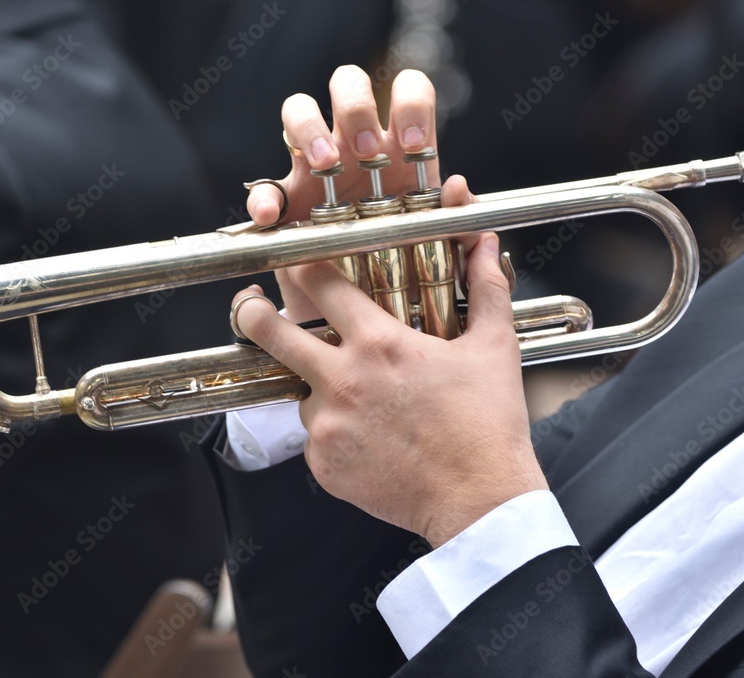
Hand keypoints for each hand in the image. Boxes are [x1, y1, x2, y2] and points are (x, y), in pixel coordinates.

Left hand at [231, 234, 547, 547]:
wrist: (480, 501)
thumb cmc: (488, 424)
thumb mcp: (494, 347)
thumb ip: (485, 287)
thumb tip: (486, 242)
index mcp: (379, 343)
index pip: (319, 284)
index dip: (302, 266)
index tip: (294, 262)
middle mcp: (342, 380)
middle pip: (271, 332)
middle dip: (251, 313)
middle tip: (249, 306)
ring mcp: (328, 424)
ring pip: (301, 392)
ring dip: (320, 389)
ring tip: (366, 403)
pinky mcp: (322, 463)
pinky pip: (315, 437)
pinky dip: (335, 433)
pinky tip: (371, 438)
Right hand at [253, 65, 474, 321]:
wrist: (363, 304)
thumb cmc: (406, 258)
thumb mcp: (439, 241)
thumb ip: (456, 217)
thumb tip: (456, 186)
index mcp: (398, 143)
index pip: (407, 90)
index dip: (410, 104)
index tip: (413, 146)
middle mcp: (353, 143)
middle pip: (347, 83)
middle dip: (356, 108)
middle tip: (367, 151)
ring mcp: (313, 166)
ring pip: (298, 109)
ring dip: (310, 128)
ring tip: (325, 165)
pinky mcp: (282, 201)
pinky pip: (263, 188)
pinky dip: (262, 198)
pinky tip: (272, 217)